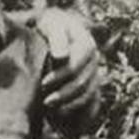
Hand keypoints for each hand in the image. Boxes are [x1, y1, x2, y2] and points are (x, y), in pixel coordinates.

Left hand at [38, 8, 101, 123]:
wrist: (55, 28)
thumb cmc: (51, 25)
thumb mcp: (52, 25)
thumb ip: (57, 38)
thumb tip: (61, 56)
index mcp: (87, 44)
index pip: (76, 64)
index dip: (61, 75)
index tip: (44, 83)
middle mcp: (94, 59)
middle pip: (83, 81)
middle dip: (64, 93)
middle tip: (46, 101)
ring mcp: (94, 71)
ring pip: (87, 92)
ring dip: (69, 103)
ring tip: (51, 108)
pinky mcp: (91, 82)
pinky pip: (90, 99)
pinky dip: (77, 107)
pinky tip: (62, 113)